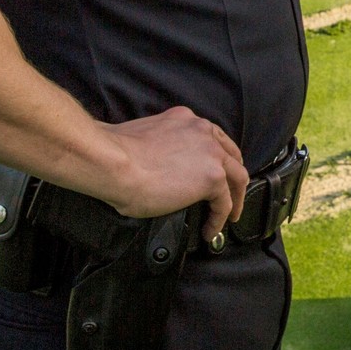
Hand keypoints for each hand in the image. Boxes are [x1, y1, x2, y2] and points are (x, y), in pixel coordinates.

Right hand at [101, 106, 249, 241]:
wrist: (113, 163)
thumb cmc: (116, 156)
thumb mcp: (146, 140)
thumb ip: (162, 147)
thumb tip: (157, 167)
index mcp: (186, 120)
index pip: (212, 138)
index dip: (218, 158)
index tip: (217, 171)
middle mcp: (203, 132)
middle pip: (231, 156)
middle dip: (234, 177)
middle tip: (232, 194)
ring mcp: (211, 153)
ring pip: (237, 177)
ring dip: (235, 199)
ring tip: (229, 216)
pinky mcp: (212, 177)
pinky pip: (224, 203)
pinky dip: (220, 219)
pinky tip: (210, 229)